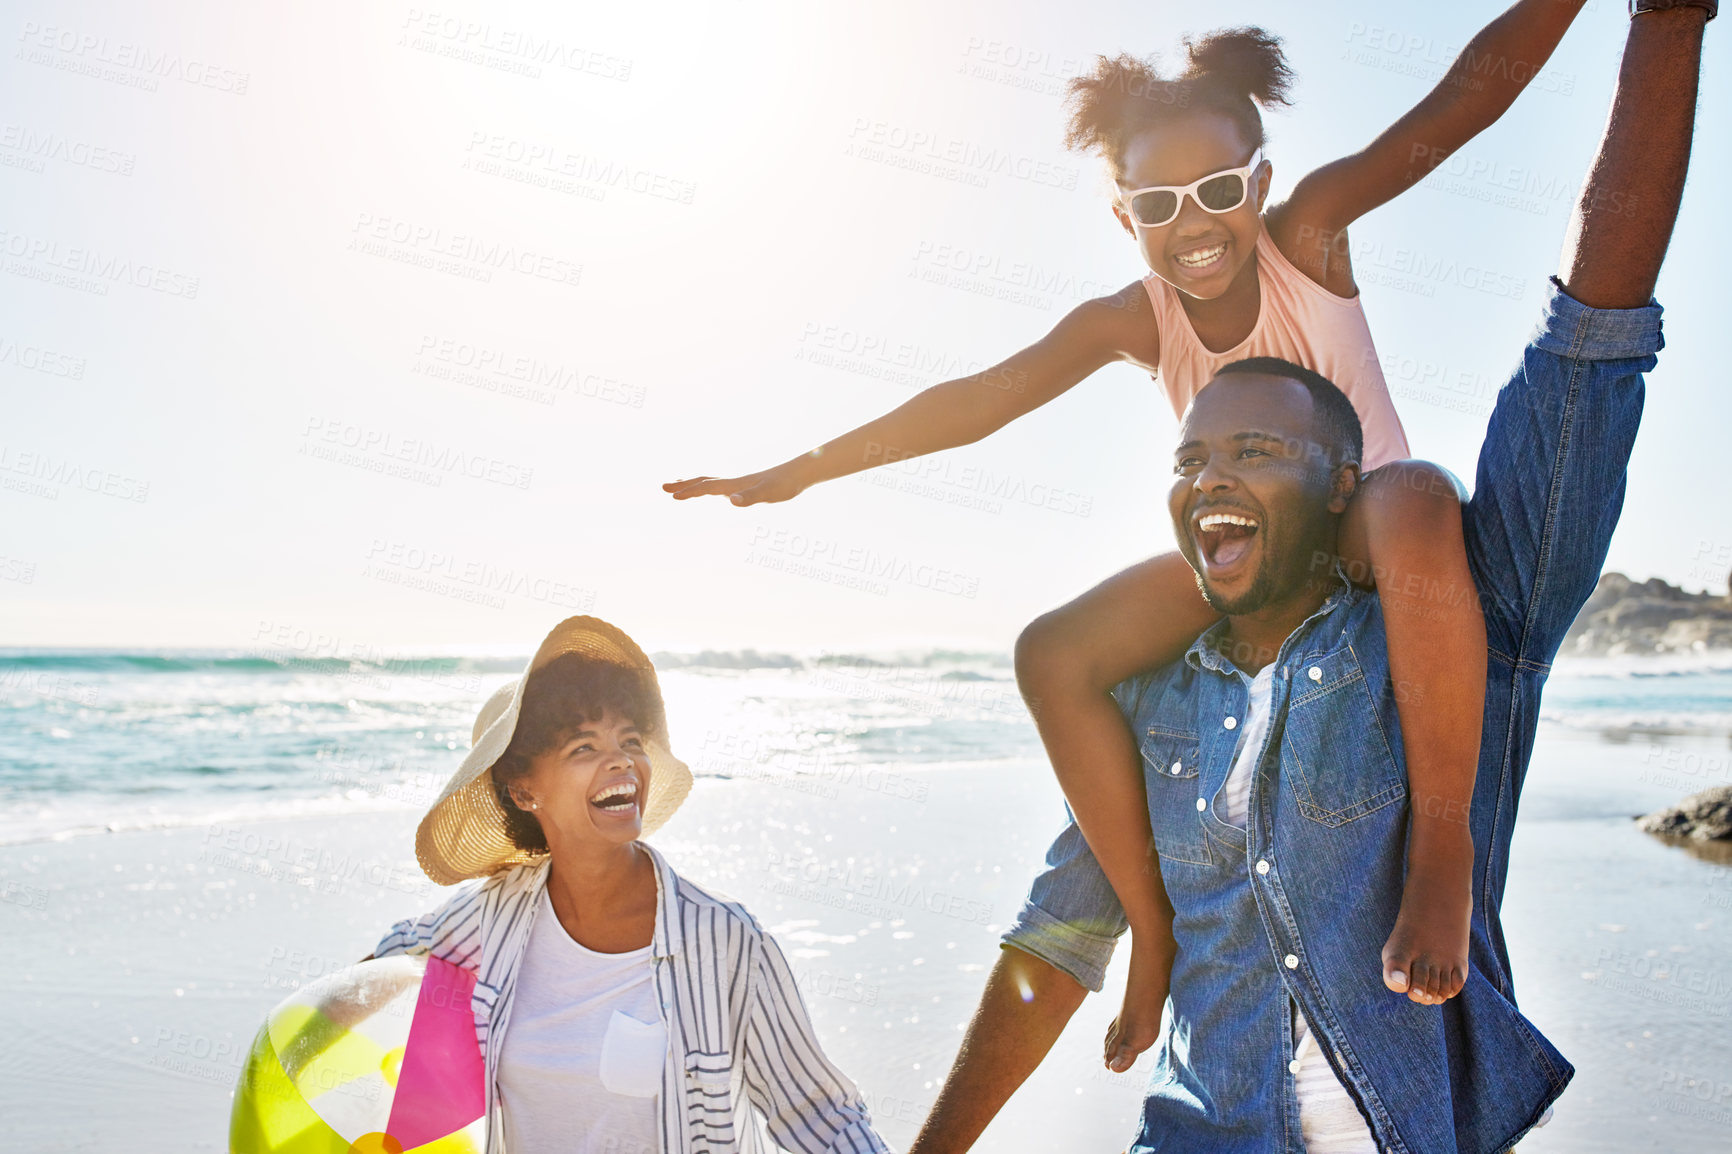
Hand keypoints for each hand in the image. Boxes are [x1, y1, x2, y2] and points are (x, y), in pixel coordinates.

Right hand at [663, 464, 807, 505]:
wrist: (799, 473)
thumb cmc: (784, 485)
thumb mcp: (767, 493)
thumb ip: (749, 497)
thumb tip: (731, 501)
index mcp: (734, 485)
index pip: (706, 488)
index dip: (689, 492)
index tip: (671, 496)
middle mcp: (734, 483)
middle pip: (703, 481)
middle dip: (684, 485)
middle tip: (664, 487)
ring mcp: (740, 484)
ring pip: (711, 483)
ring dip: (694, 484)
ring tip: (680, 486)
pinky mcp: (747, 486)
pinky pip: (722, 487)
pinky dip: (710, 487)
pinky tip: (713, 492)